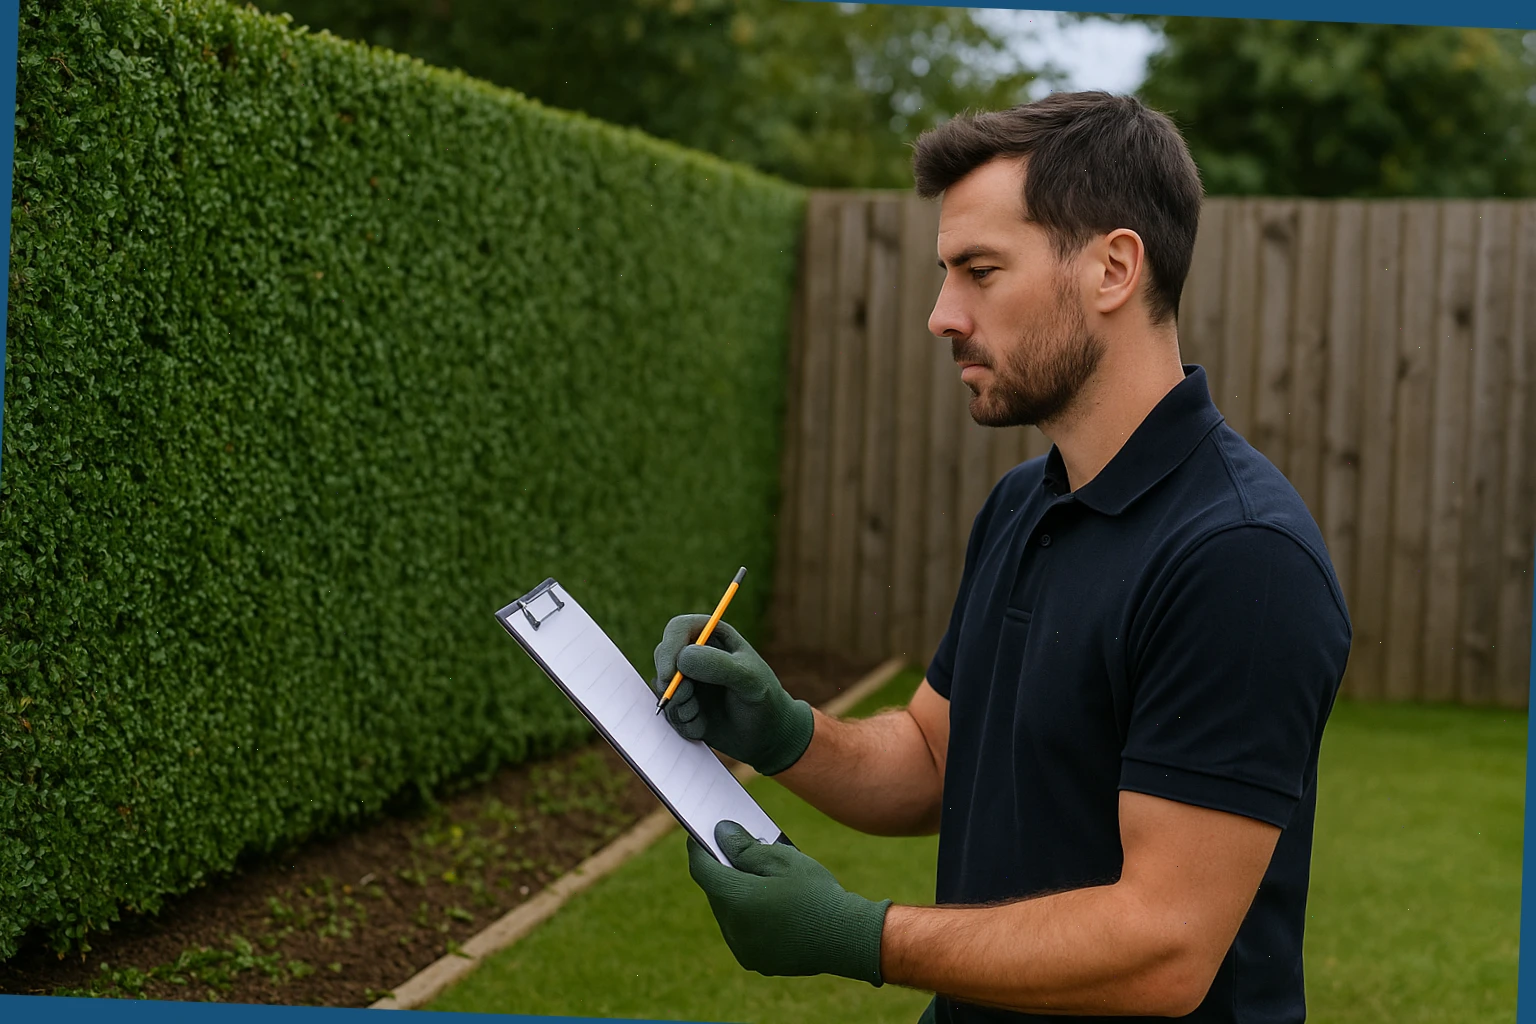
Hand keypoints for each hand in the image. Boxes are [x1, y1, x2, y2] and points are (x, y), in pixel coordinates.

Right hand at [651, 615, 813, 775]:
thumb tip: (682, 658)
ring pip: (661, 688)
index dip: (669, 648)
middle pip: (663, 657)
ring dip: (678, 706)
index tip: (670, 674)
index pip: (679, 628)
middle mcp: (696, 654)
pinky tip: (703, 727)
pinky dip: (682, 722)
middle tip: (688, 700)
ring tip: (700, 716)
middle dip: (669, 682)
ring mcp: (688, 679)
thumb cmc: (764, 699)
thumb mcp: (749, 679)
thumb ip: (718, 665)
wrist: (767, 734)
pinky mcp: (683, 704)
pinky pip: (668, 712)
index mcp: (713, 636)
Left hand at [687, 821, 891, 985]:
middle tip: (736, 851)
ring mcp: (744, 949)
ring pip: (728, 914)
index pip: (702, 868)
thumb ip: (745, 847)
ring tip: (755, 878)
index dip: (698, 848)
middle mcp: (733, 928)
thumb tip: (720, 834)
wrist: (847, 938)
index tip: (700, 834)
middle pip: (716, 892)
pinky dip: (747, 916)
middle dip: (722, 871)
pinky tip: (767, 903)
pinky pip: (741, 933)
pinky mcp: (757, 962)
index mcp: (736, 899)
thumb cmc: (816, 893)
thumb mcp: (782, 859)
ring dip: (735, 895)